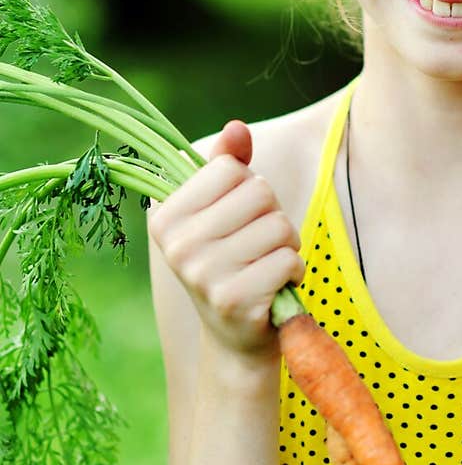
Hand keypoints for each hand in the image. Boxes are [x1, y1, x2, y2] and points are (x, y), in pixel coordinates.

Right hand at [148, 120, 304, 363]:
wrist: (236, 336)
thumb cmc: (234, 261)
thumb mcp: (224, 211)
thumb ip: (229, 166)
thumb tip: (236, 128)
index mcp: (165, 215)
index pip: (230, 169)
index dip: (249, 189)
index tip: (239, 218)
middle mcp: (177, 245)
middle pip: (259, 193)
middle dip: (273, 217)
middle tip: (259, 246)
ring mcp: (202, 274)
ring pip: (279, 226)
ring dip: (287, 246)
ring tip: (267, 266)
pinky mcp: (234, 300)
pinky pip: (288, 260)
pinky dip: (294, 271)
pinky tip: (276, 287)